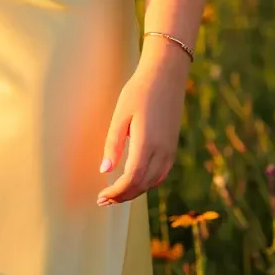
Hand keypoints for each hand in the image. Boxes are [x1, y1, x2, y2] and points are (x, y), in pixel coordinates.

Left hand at [96, 48, 188, 205]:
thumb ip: (113, 144)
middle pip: (142, 185)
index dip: (116, 193)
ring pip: (152, 182)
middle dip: (122, 196)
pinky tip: (135, 180)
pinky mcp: (172, 146)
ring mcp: (170, 150)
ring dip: (134, 191)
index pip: (131, 180)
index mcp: (147, 144)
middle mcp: (162, 151)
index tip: (101, 197)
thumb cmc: (139, 91)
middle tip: (104, 200)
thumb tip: (104, 170)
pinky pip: (161, 174)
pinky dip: (147, 182)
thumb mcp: (121, 116)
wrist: (166, 75)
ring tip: (116, 193)